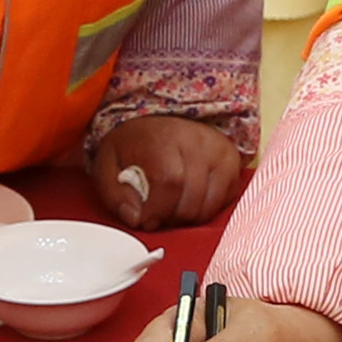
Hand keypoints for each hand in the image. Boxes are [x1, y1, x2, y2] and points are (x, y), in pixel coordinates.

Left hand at [92, 114, 249, 230]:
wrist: (159, 120)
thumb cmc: (134, 144)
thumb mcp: (108, 164)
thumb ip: (115, 194)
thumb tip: (135, 219)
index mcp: (164, 138)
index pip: (169, 181)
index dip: (158, 210)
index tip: (146, 220)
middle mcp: (197, 141)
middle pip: (192, 199)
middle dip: (172, 219)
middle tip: (158, 217)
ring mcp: (219, 150)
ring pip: (210, 204)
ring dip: (190, 218)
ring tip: (173, 210)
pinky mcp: (232, 160)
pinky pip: (225, 200)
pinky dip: (207, 210)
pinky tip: (190, 201)